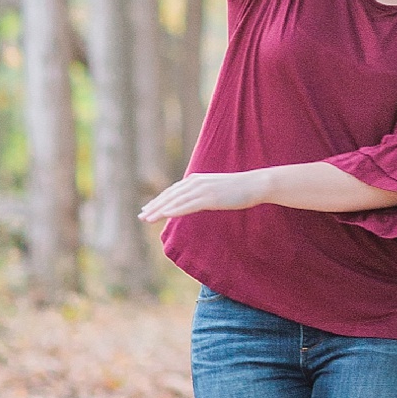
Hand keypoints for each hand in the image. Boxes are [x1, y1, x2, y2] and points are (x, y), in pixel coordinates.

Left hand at [139, 170, 271, 222]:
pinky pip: (187, 205)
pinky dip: (173, 210)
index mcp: (197, 179)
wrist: (255, 184)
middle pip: (170, 195)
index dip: (159, 199)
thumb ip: (205, 193)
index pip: (173, 191)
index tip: (148, 208)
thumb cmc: (240, 188)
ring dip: (159, 209)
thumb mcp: (218, 189)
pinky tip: (164, 215)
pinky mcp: (209, 197)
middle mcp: (196, 182)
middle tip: (141, 215)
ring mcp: (202, 189)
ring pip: (175, 200)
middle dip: (154, 205)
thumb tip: (199, 201)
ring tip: (146, 218)